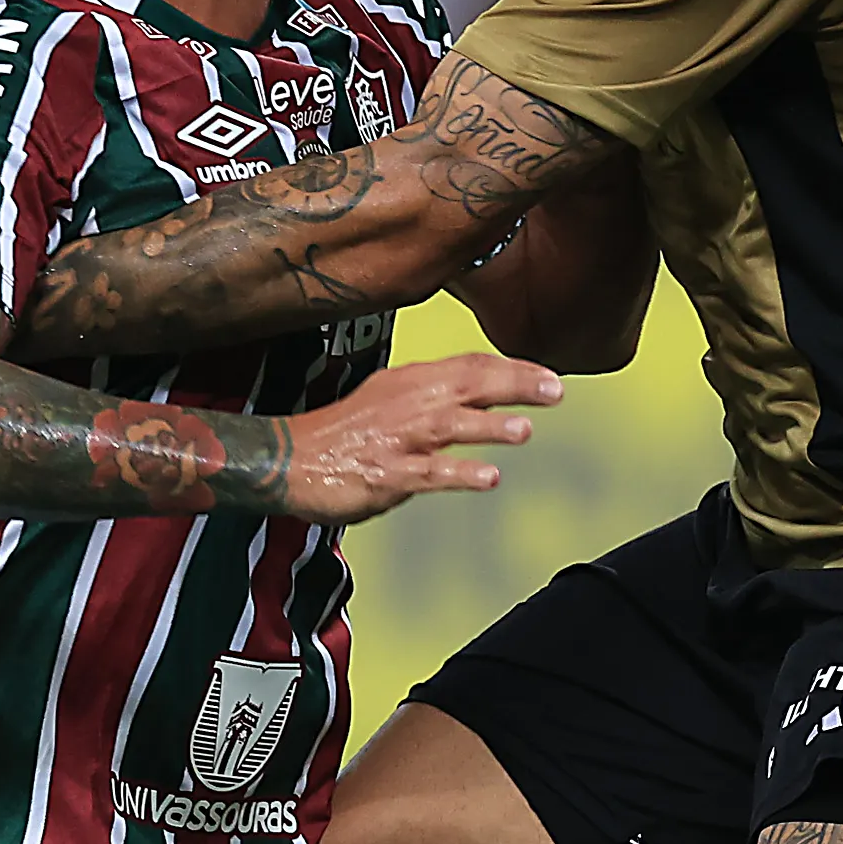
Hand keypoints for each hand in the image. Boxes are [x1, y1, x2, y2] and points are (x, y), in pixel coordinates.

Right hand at [273, 352, 560, 521]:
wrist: (287, 458)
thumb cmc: (341, 434)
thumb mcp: (388, 399)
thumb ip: (435, 397)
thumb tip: (486, 398)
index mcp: (409, 382)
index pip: (468, 366)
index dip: (512, 368)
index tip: (548, 375)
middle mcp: (407, 403)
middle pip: (468, 386)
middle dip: (514, 386)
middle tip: (555, 390)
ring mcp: (397, 439)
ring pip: (450, 426)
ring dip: (490, 427)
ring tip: (525, 431)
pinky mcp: (387, 475)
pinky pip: (429, 473)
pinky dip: (460, 472)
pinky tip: (488, 477)